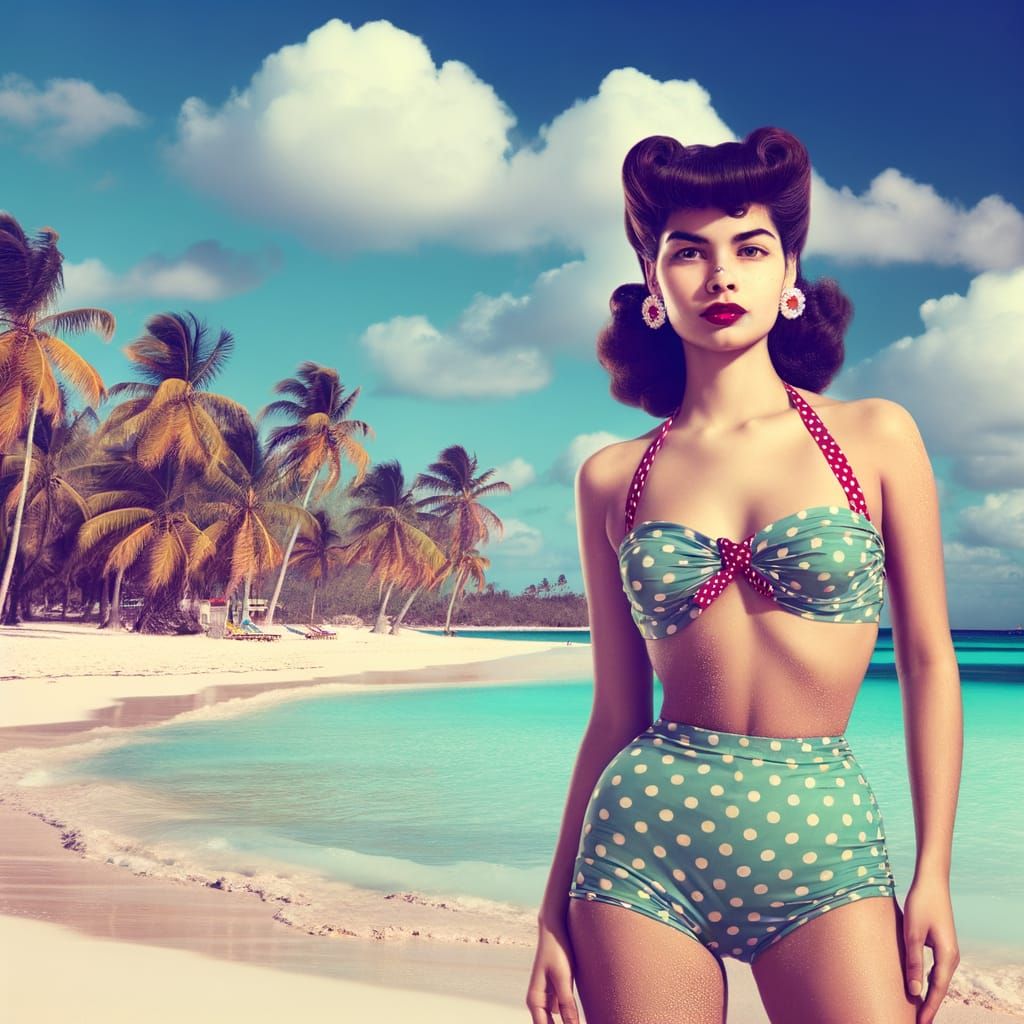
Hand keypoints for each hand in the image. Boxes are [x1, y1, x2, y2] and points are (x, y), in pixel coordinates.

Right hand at [525, 918, 581, 1022]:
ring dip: (567, 1023)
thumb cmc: (557, 951)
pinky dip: (569, 1017)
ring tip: (578, 1021)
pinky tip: (578, 1017)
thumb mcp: (563, 977)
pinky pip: (562, 1012)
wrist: (556, 929)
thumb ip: (567, 1005)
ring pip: (555, 1022)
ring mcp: (547, 998)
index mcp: (535, 1000)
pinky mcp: (557, 993)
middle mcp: (538, 1002)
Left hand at [902, 874, 959, 1023]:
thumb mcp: (912, 932)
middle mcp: (951, 956)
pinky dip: (928, 981)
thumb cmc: (920, 904)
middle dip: (930, 1006)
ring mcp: (947, 951)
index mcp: (947, 956)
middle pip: (940, 988)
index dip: (928, 1008)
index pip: (937, 990)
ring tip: (917, 1011)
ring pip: (938, 979)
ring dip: (929, 995)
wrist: (932, 882)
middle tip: (918, 1023)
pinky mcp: (941, 944)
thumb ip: (913, 961)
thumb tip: (913, 991)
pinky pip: (936, 970)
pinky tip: (918, 987)